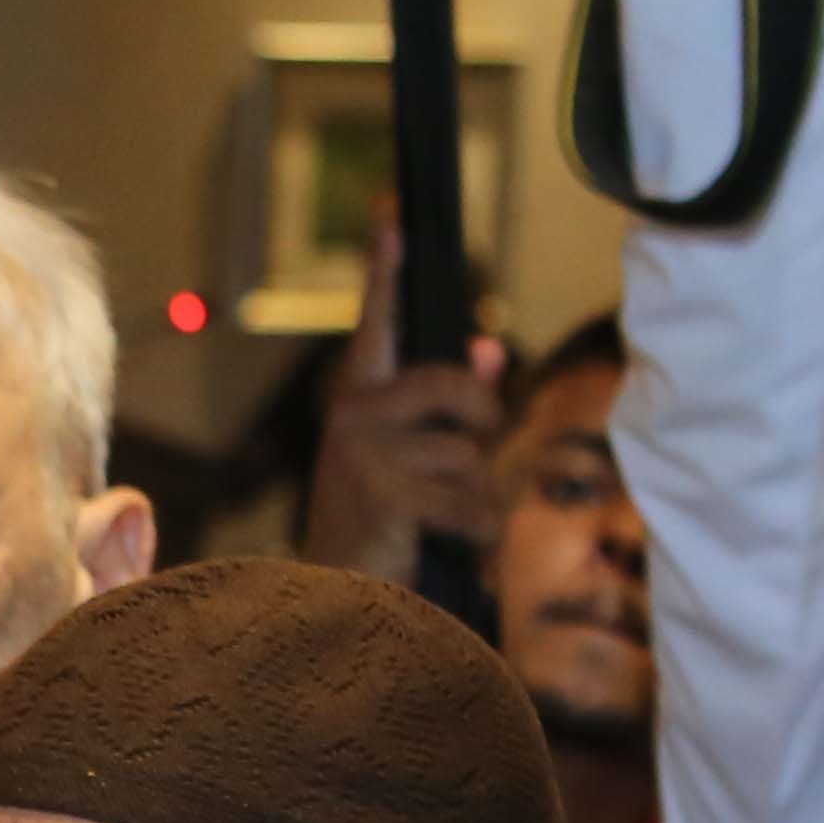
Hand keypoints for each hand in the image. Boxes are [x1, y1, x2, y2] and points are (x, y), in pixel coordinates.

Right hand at [306, 224, 504, 584]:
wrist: (335, 607)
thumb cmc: (383, 533)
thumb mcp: (417, 462)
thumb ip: (454, 407)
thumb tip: (489, 347)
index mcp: (356, 404)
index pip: (376, 327)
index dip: (384, 271)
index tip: (391, 215)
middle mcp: (350, 417)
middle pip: (461, 386)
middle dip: (484, 428)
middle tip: (465, 469)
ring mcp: (361, 452)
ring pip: (470, 452)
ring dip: (476, 496)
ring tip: (438, 524)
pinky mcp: (383, 489)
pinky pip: (470, 496)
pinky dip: (477, 530)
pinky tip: (447, 546)